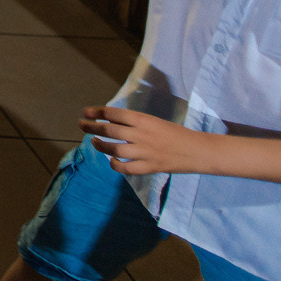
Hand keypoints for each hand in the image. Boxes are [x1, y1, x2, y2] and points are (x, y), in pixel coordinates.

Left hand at [80, 106, 215, 175]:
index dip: (96, 112)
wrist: (199, 151)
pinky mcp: (150, 167)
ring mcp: (145, 152)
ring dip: (100, 145)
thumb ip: (135, 122)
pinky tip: (112, 160)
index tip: (85, 112)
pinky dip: (115, 164)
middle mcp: (142, 134)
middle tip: (81, 125)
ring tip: (93, 142)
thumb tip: (111, 121)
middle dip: (92, 127)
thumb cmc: (176, 133)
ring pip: (114, 149)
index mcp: (144, 120)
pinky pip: (126, 168)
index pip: (114, 114)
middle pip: (109, 130)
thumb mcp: (155, 121)